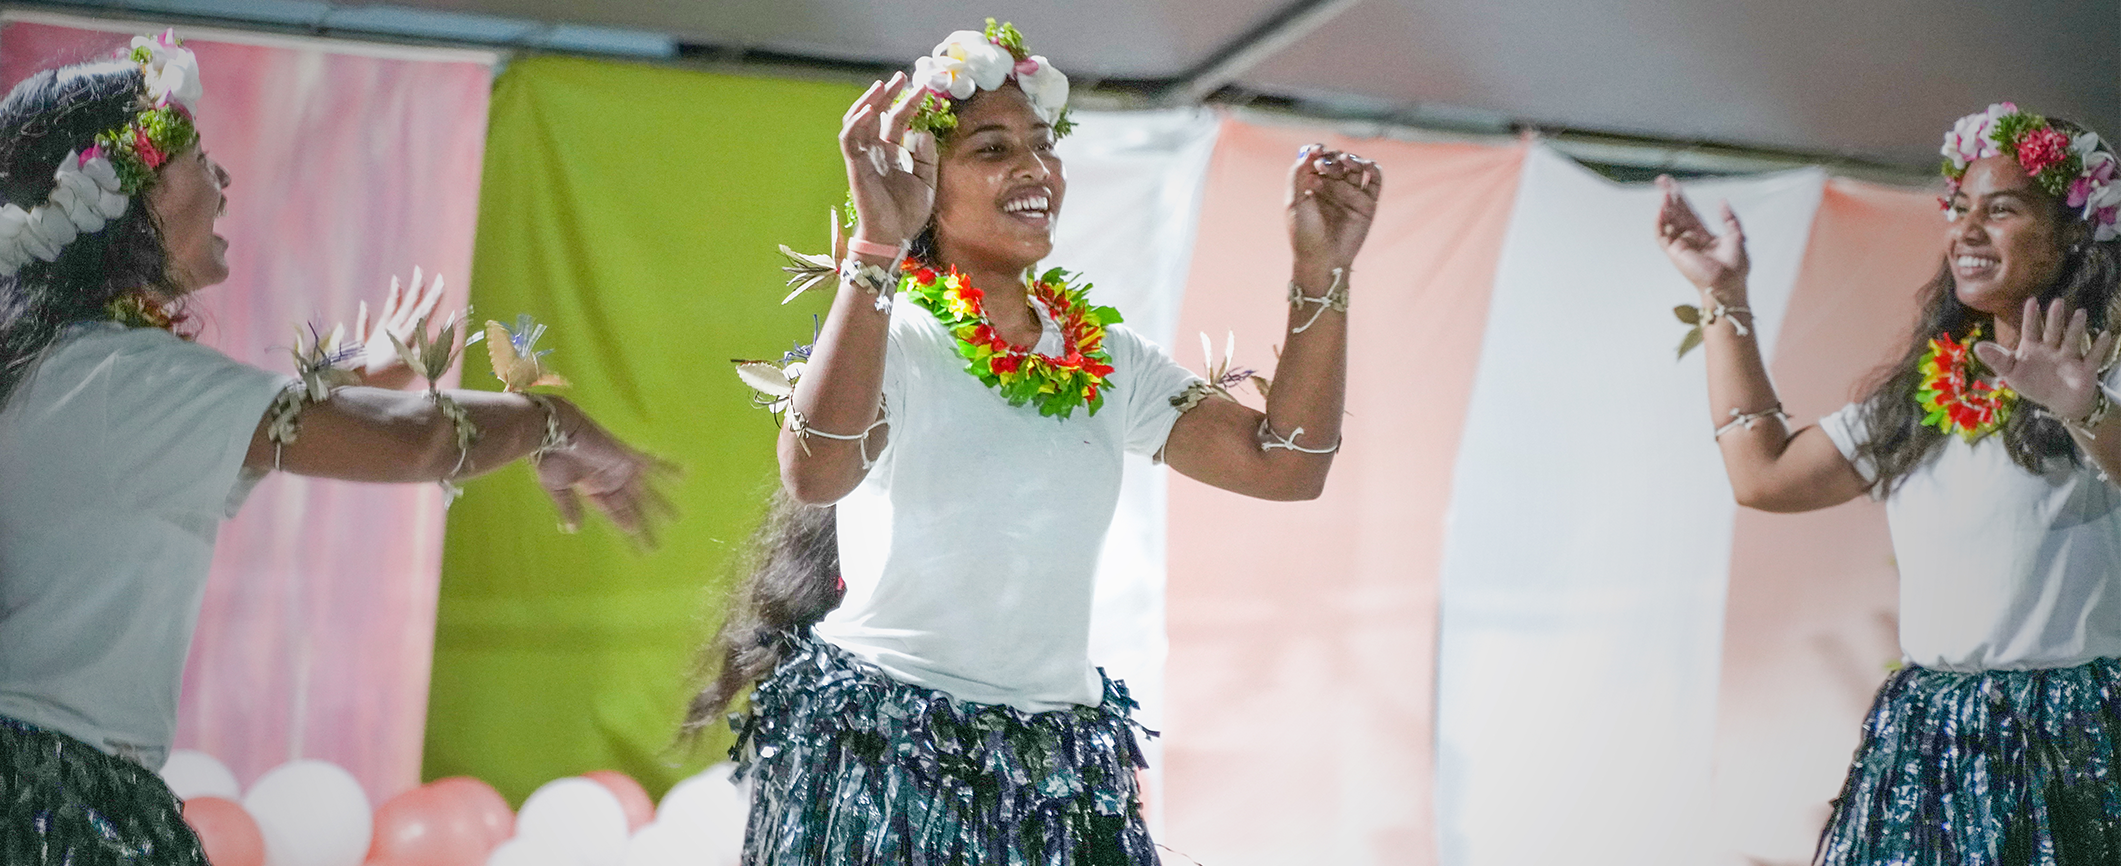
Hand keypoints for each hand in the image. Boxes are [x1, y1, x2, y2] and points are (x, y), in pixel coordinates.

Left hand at [353, 269, 446, 389]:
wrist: (358, 375)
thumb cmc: (385, 372)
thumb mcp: (410, 363)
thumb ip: (425, 348)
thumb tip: (439, 334)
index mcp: (405, 333)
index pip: (422, 311)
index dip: (433, 296)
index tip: (440, 282)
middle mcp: (393, 328)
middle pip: (407, 304)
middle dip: (416, 287)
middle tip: (420, 270)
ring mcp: (379, 331)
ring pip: (389, 308)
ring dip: (394, 294)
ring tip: (396, 279)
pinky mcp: (367, 338)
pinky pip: (364, 324)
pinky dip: (363, 315)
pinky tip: (363, 304)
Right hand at [534, 402, 678, 547]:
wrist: (550, 430)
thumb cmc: (549, 459)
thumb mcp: (556, 488)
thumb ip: (569, 507)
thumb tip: (573, 529)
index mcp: (595, 490)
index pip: (616, 514)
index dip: (628, 529)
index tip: (639, 548)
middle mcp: (611, 481)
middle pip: (633, 507)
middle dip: (645, 525)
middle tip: (658, 545)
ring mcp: (621, 468)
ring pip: (646, 490)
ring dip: (660, 504)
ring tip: (676, 518)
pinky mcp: (627, 455)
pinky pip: (651, 462)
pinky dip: (666, 469)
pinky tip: (683, 477)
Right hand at [842, 73, 938, 248]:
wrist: (894, 237)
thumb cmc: (907, 213)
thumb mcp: (926, 181)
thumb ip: (926, 156)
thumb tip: (923, 131)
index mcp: (889, 154)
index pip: (895, 121)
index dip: (907, 103)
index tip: (923, 88)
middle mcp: (874, 152)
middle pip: (876, 115)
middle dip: (887, 94)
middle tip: (901, 76)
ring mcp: (862, 158)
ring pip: (857, 121)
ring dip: (868, 102)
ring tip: (882, 86)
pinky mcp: (855, 167)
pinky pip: (850, 140)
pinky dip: (857, 123)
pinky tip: (870, 110)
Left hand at [1287, 144, 1381, 272]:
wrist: (1322, 258)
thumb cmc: (1304, 234)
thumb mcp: (1294, 202)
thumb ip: (1298, 173)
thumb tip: (1312, 149)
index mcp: (1313, 185)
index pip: (1319, 159)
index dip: (1318, 151)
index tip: (1316, 150)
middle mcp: (1333, 187)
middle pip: (1338, 160)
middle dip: (1332, 158)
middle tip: (1323, 165)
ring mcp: (1351, 194)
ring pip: (1356, 166)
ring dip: (1351, 159)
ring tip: (1343, 161)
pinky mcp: (1368, 203)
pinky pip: (1375, 180)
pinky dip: (1373, 168)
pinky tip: (1366, 165)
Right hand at [1654, 176, 1749, 299]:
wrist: (1729, 283)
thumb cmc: (1735, 266)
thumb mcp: (1737, 236)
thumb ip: (1729, 218)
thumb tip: (1722, 201)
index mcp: (1702, 234)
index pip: (1688, 211)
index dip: (1681, 197)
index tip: (1672, 184)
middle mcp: (1689, 238)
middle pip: (1675, 212)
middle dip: (1669, 196)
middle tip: (1661, 180)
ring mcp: (1680, 245)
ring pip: (1668, 221)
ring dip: (1665, 206)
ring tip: (1666, 192)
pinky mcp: (1674, 252)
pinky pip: (1661, 235)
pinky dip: (1659, 222)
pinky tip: (1661, 209)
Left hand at [1973, 297, 2116, 421]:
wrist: (2059, 402)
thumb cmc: (2034, 384)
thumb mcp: (2012, 373)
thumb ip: (1997, 360)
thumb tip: (1976, 346)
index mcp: (2033, 347)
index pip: (2031, 329)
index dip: (2031, 316)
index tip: (2031, 300)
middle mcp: (2052, 348)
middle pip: (2053, 330)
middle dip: (2055, 317)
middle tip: (2057, 301)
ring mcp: (2069, 357)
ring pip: (2073, 339)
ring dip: (2076, 327)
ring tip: (2080, 312)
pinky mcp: (2085, 369)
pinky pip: (2093, 356)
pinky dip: (2099, 346)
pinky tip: (2105, 334)